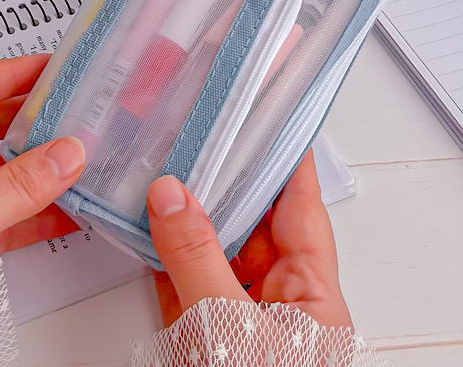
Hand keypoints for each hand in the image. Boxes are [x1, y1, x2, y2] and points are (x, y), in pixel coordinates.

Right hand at [147, 150, 352, 329]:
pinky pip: (188, 290)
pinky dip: (166, 259)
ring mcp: (243, 327)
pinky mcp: (208, 345)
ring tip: (162, 181)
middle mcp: (283, 310)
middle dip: (225, 186)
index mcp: (314, 301)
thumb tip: (170, 197)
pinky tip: (148, 230)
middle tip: (197, 144)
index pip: (303, 210)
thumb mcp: (229, 324)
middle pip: (255, 228)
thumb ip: (197, 260)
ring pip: (217, 257)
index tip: (271, 119)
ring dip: (189, 222)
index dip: (287, 161)